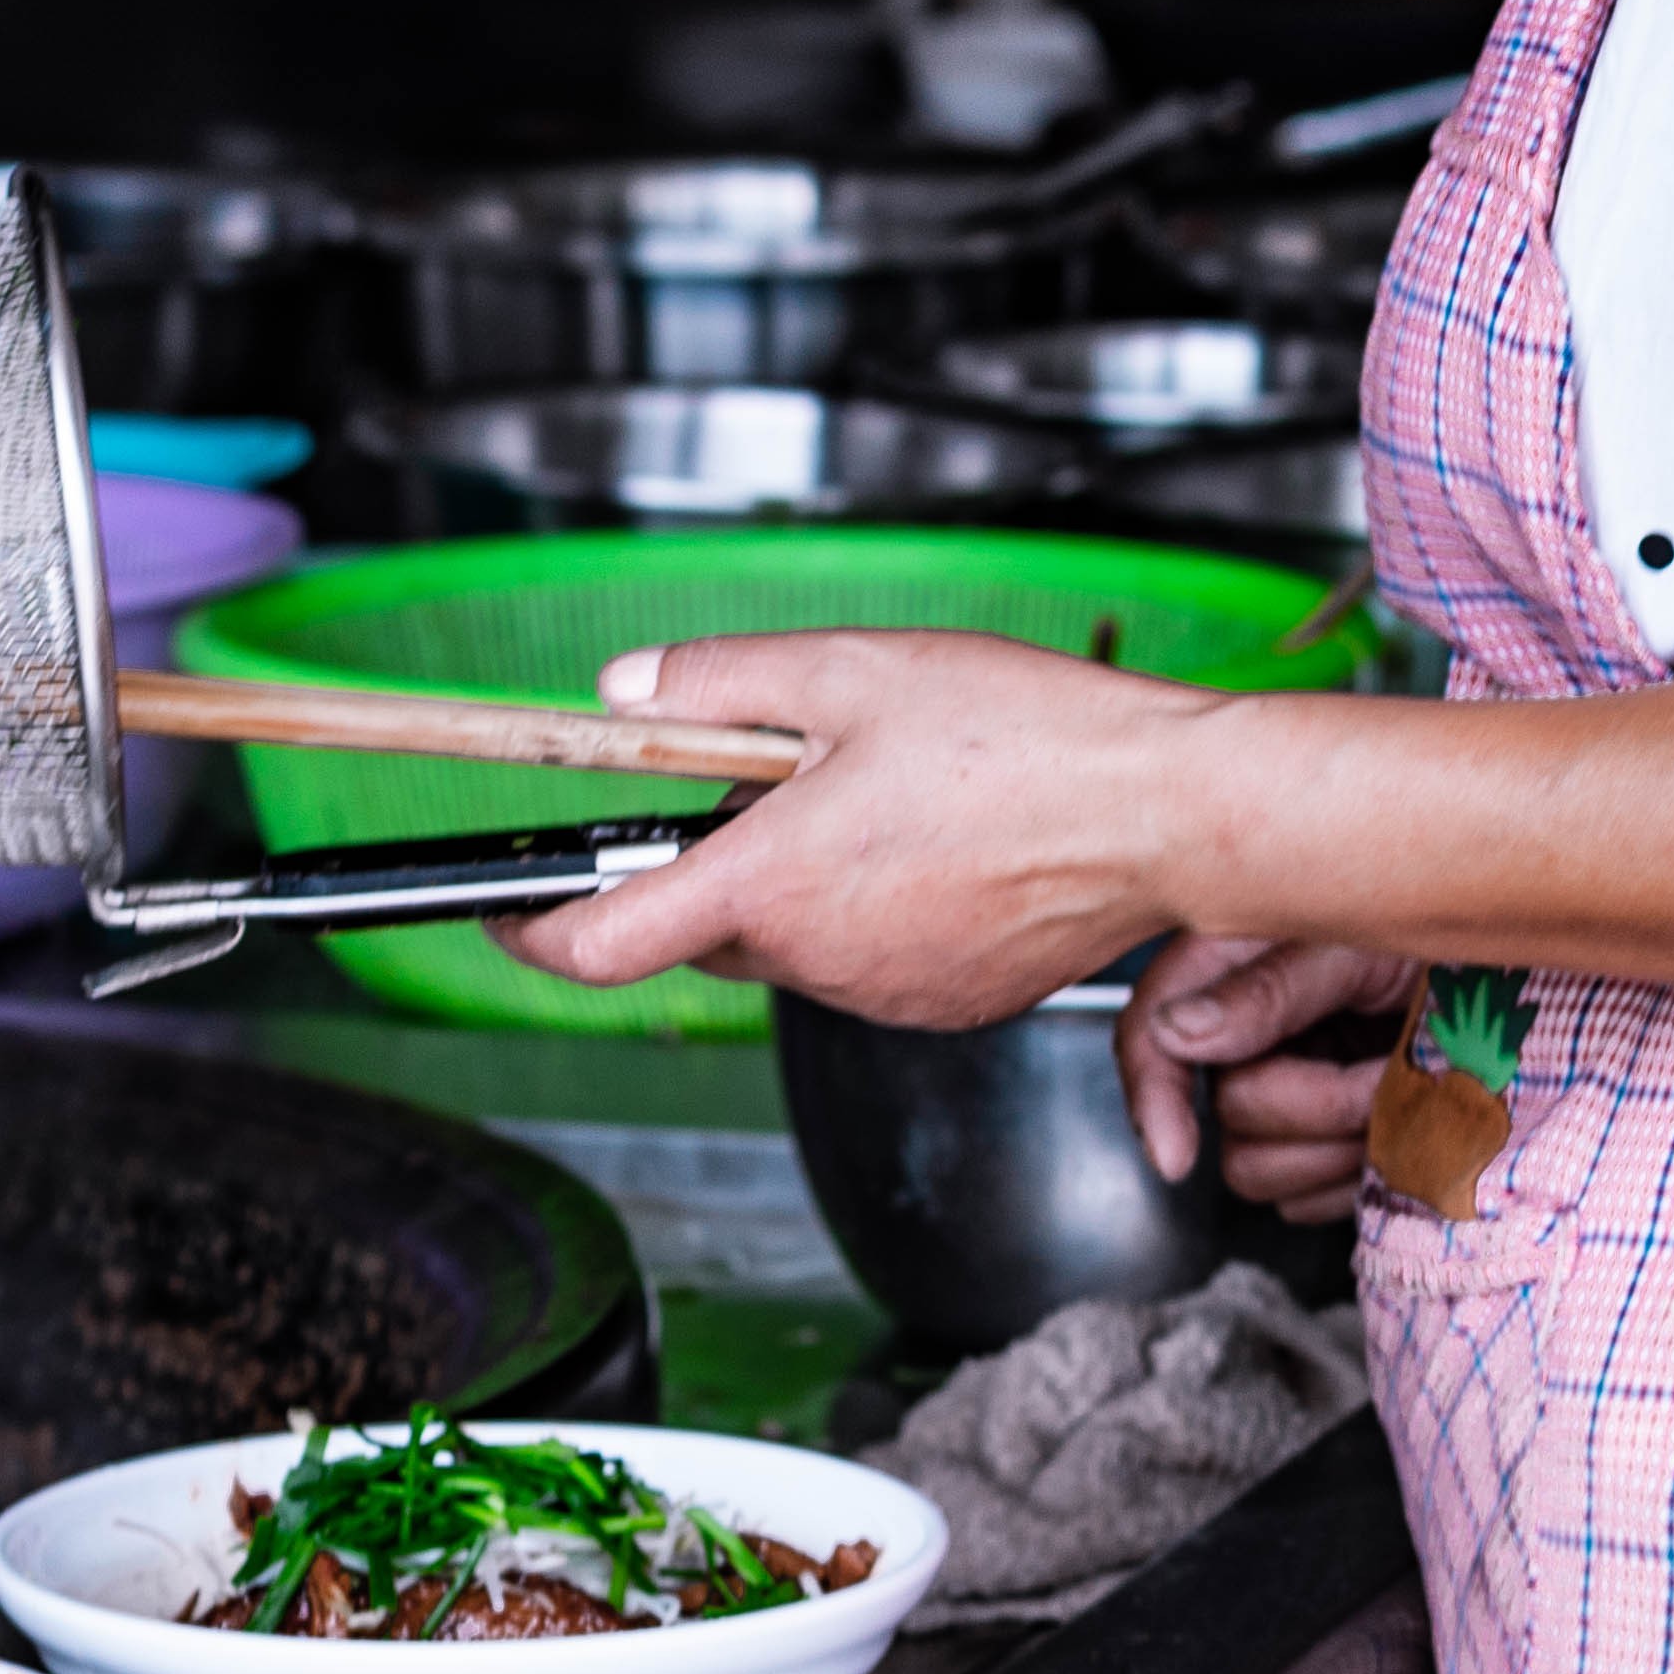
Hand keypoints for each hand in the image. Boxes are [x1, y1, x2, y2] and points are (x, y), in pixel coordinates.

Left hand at [495, 629, 1205, 1028]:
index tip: (507, 910)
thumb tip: (624, 690)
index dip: (531, 931)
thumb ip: (718, 681)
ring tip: (892, 801)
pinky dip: (875, 914)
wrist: (1166, 814)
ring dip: (805, 887)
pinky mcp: (942, 1005)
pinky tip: (942, 850)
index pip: (601, 945)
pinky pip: (868, 963)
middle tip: (784, 782)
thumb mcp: (853, 668)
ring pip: (793, 945)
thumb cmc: (1030, 737)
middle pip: (709, 930)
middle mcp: (818, 958)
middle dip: (716, 868)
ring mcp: (883, 994)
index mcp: (774, 881)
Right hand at [1125, 931, 1419, 1219]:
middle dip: (1319, 1105)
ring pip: (1258, 1170)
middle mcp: (1244, 1035)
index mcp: (1232, 964)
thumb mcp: (1358, 942)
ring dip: (1338, 1148)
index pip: (1149, 1035)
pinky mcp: (1318, 1147)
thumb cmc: (1440, 938)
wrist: (1515, 987)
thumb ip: (1269, 987)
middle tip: (1391, 1073)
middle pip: (1229, 1113)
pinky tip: (1396, 1134)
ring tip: (1400, 1098)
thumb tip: (1177, 1033)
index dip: (1150, 1097)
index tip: (1177, 1158)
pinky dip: (1353, 1180)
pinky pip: (1304, 1203)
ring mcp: (1281, 1094)